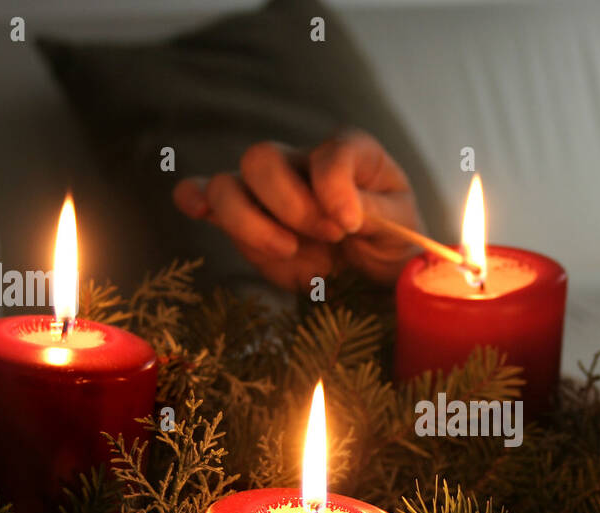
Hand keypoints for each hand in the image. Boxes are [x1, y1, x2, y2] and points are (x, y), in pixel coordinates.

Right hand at [172, 129, 423, 289]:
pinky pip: (210, 201)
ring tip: (289, 250)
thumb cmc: (394, 242)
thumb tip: (343, 212)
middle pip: (261, 159)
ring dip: (251, 225)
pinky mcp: (248, 222)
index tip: (350, 225)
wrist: (379, 273)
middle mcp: (301, 163)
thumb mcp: (402, 227)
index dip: (334, 188)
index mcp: (349, 154)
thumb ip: (377, 212)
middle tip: (328, 237)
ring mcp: (268, 193)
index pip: (330, 151)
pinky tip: (197, 210)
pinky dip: (197, 201)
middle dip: (291, 206)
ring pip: (227, 186)